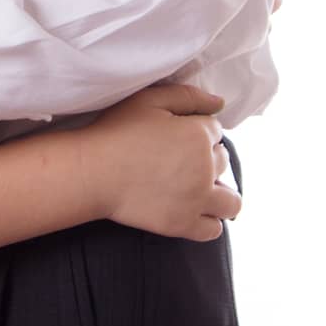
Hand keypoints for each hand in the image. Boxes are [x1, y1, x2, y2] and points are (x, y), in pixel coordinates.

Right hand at [79, 84, 240, 241]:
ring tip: (199, 188)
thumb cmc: (117, 130)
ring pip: (232, 201)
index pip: (215, 130)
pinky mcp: (183, 224)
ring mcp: (197, 200)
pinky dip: (209, 220)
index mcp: (199, 135)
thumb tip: (220, 103)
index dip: (197, 129)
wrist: (93, 172)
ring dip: (221, 192)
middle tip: (179, 158)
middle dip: (207, 157)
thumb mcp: (150, 100)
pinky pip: (214, 229)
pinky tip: (192, 209)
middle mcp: (205, 169)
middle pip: (223, 161)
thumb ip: (189, 96)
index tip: (176, 134)